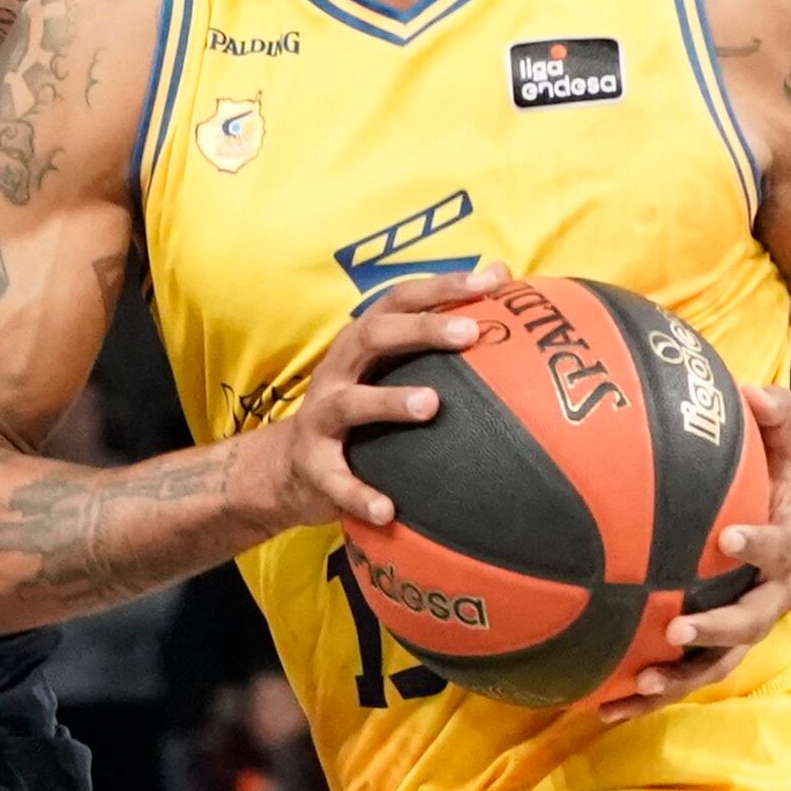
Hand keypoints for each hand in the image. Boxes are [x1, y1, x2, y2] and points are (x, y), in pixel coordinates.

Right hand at [233, 265, 520, 541]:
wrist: (287, 468)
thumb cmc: (358, 410)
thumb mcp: (387, 369)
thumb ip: (432, 338)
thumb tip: (503, 286)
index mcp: (361, 342)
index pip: (401, 299)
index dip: (444, 286)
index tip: (493, 280)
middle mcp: (338, 371)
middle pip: (374, 336)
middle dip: (420, 330)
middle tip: (469, 332)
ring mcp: (321, 418)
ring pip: (351, 404)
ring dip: (389, 402)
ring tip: (431, 404)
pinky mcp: (314, 467)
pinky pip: (338, 482)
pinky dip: (360, 495)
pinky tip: (388, 509)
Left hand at [618, 377, 790, 708]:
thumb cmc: (790, 490)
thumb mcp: (790, 452)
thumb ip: (773, 418)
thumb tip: (747, 388)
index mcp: (789, 549)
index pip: (777, 547)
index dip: (757, 544)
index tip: (730, 537)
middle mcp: (770, 597)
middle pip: (748, 625)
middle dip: (714, 631)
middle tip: (677, 630)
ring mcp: (744, 627)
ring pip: (715, 666)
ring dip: (677, 682)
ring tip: (634, 687)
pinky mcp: (719, 647)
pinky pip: (684, 676)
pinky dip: (646, 696)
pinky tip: (598, 706)